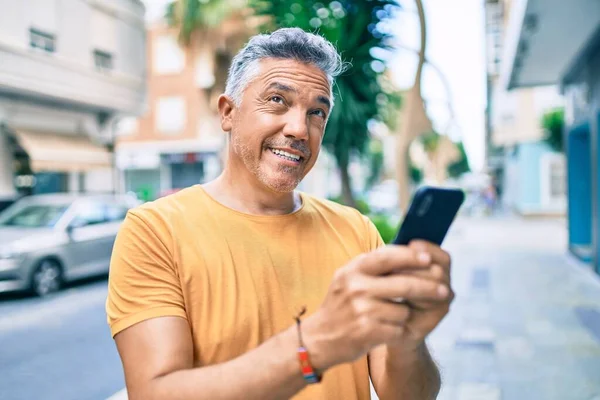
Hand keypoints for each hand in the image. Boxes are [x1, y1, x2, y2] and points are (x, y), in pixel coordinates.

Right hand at [302, 246, 450, 371]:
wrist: (319, 339)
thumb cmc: (342, 305)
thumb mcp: (349, 278)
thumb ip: (375, 265)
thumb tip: (413, 251)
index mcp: (353, 269)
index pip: (388, 257)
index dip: (411, 257)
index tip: (428, 258)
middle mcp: (355, 286)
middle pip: (404, 284)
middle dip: (428, 288)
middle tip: (444, 291)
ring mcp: (360, 309)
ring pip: (403, 310)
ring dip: (404, 315)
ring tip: (391, 317)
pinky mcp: (366, 331)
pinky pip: (398, 329)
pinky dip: (398, 331)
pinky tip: (386, 331)